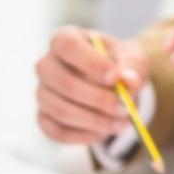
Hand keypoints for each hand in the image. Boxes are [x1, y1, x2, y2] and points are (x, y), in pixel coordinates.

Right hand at [35, 26, 147, 143]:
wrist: (113, 81)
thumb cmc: (119, 64)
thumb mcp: (132, 59)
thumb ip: (132, 67)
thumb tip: (127, 81)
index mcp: (65, 38)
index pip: (67, 46)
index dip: (90, 63)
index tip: (114, 78)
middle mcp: (46, 64)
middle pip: (63, 82)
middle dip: (97, 99)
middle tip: (123, 108)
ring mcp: (42, 92)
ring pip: (61, 110)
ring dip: (94, 120)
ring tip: (122, 123)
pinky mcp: (43, 117)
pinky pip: (57, 132)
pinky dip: (84, 135)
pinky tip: (105, 132)